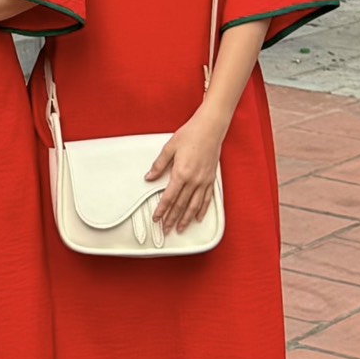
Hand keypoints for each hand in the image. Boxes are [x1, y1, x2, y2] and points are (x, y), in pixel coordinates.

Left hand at [147, 109, 223, 234]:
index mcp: (181, 173)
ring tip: (180, 229)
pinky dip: (201, 210)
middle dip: (172, 219)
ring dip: (186, 219)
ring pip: (194, 206)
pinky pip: (206, 199)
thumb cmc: (190, 135)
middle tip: (166, 230)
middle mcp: (193, 180)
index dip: (162, 210)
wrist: (210, 128)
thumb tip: (149, 177)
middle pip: (180, 205)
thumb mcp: (169, 148)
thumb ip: (159, 165)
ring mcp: (204, 181)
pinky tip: (197, 217)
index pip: (168, 198)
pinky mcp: (211, 179)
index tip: (157, 219)